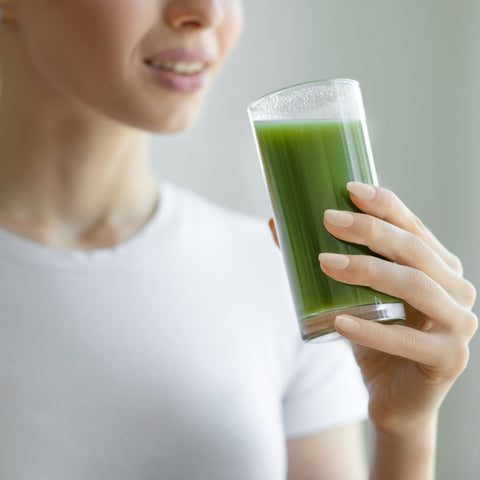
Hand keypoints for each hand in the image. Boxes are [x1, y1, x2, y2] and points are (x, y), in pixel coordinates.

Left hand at [269, 182, 476, 435]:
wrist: (395, 397)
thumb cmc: (375, 339)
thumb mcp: (351, 295)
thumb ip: (324, 259)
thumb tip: (275, 224)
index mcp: (438, 266)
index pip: (413, 226)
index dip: (385, 204)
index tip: (348, 189)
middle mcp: (456, 288)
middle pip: (413, 249)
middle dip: (370, 229)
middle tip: (328, 219)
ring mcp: (459, 324)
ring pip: (414, 285)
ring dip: (367, 270)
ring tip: (325, 262)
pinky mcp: (449, 358)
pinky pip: (408, 340)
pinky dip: (371, 330)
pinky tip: (339, 322)